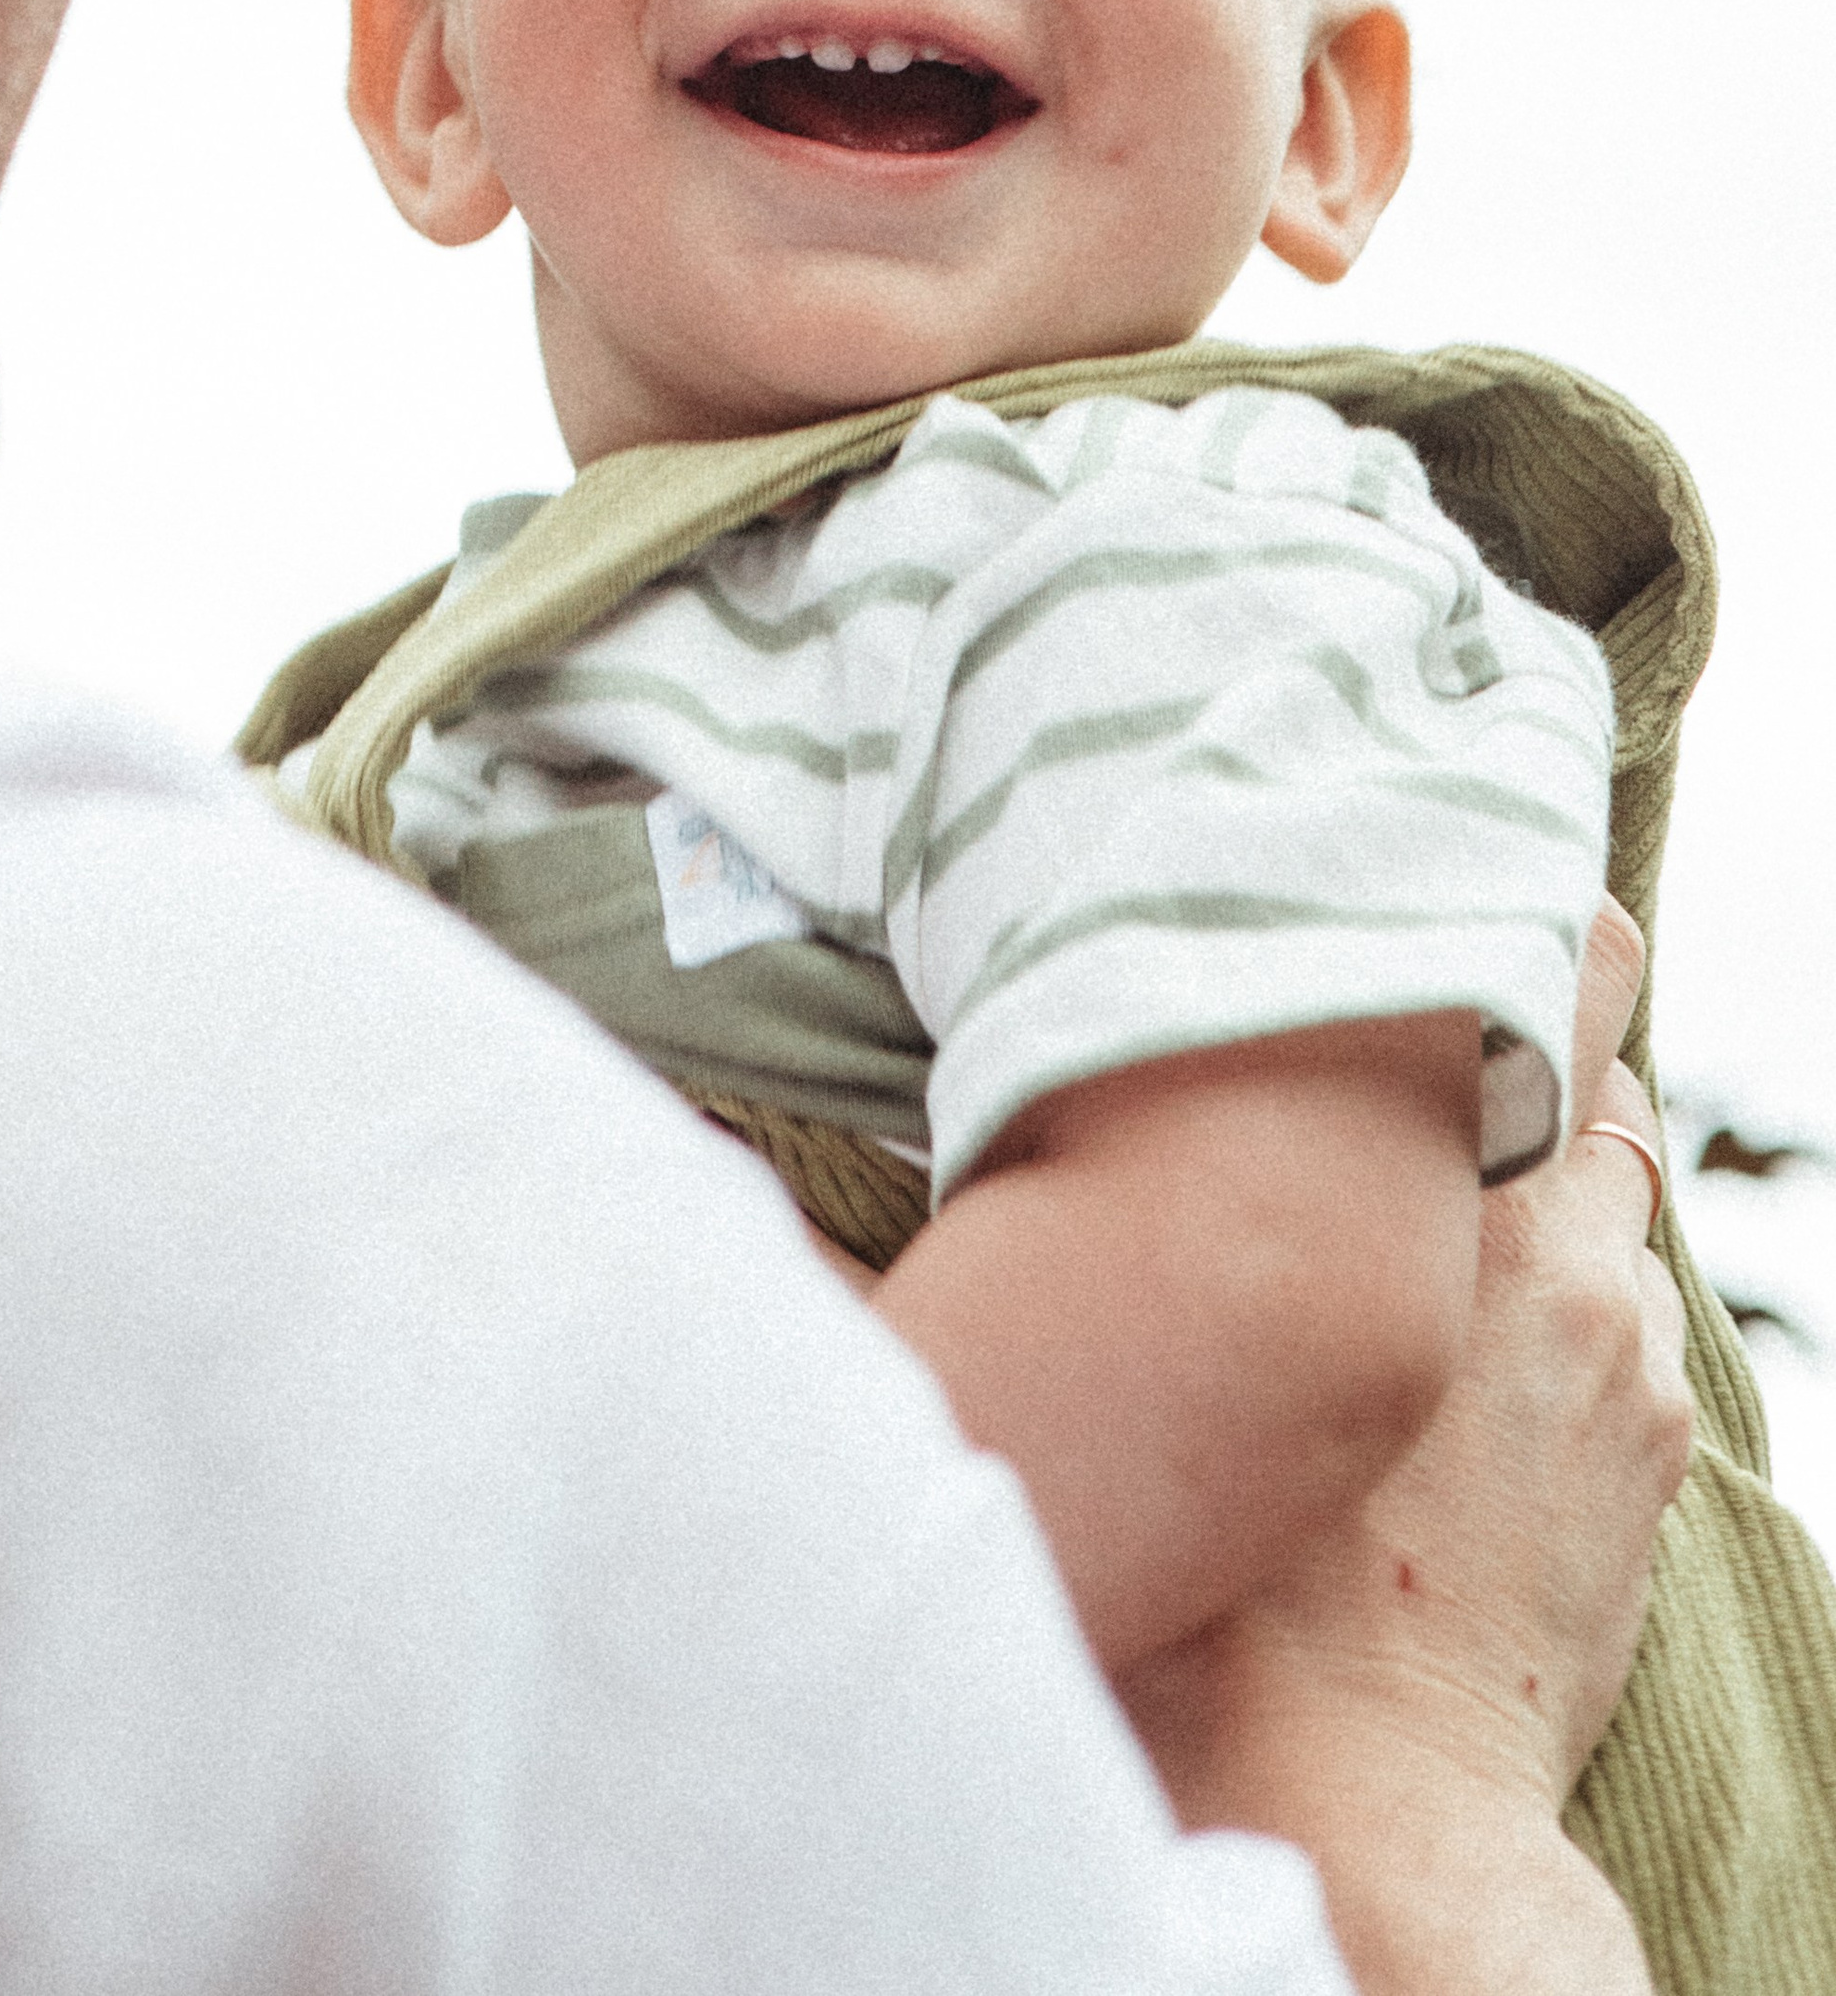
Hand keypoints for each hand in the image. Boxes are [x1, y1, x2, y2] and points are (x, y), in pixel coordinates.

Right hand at [1117, 898, 1692, 1994]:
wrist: (1372, 1795)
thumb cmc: (1231, 1575)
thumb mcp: (1189, 1359)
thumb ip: (1177, 1227)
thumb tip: (1044, 1135)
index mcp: (1439, 1203)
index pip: (1556, 986)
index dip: (1535, 931)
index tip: (1473, 902)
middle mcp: (1561, 1257)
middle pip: (1598, 1083)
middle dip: (1531, 1065)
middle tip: (1431, 1067)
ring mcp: (1628, 1363)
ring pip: (1611, 1211)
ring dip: (1550, 1206)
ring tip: (1444, 1247)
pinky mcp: (1654, 1458)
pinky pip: (1628, 1325)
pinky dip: (1575, 1317)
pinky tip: (1485, 1375)